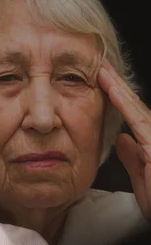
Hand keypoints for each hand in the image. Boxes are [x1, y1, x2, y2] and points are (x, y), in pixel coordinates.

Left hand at [98, 59, 150, 219]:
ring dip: (120, 89)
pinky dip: (125, 104)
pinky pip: (140, 121)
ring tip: (103, 71)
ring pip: (138, 109)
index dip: (120, 97)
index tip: (103, 79)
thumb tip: (121, 138)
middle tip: (101, 65)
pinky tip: (112, 90)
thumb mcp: (143, 180)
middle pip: (137, 107)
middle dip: (119, 85)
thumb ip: (133, 158)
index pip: (135, 115)